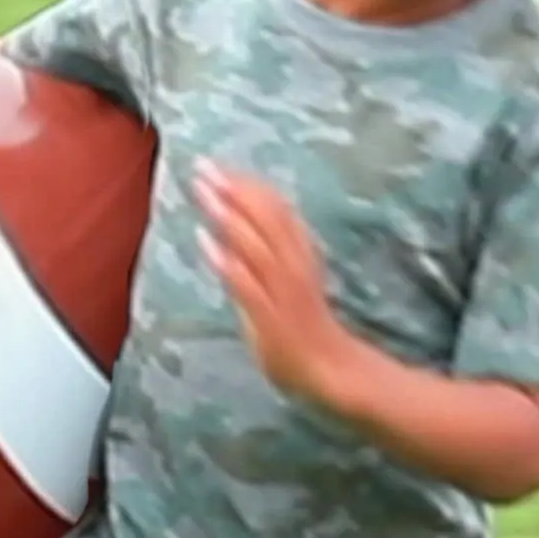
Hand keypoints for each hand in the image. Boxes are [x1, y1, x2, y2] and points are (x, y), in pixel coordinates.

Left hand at [197, 164, 355, 410]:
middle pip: (264, 217)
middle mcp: (295, 264)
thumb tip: (229, 237)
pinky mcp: (273, 315)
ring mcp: (284, 289)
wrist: (335, 371)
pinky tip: (204, 242)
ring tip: (203, 193)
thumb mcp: (288, 283)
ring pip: (255, 243)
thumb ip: (263, 261)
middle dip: (233, 190)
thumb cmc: (308, 329)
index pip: (275, 209)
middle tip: (204, 167)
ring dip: (228, 215)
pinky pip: (248, 284)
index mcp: (301, 252)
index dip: (247, 185)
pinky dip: (227, 261)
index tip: (220, 166)